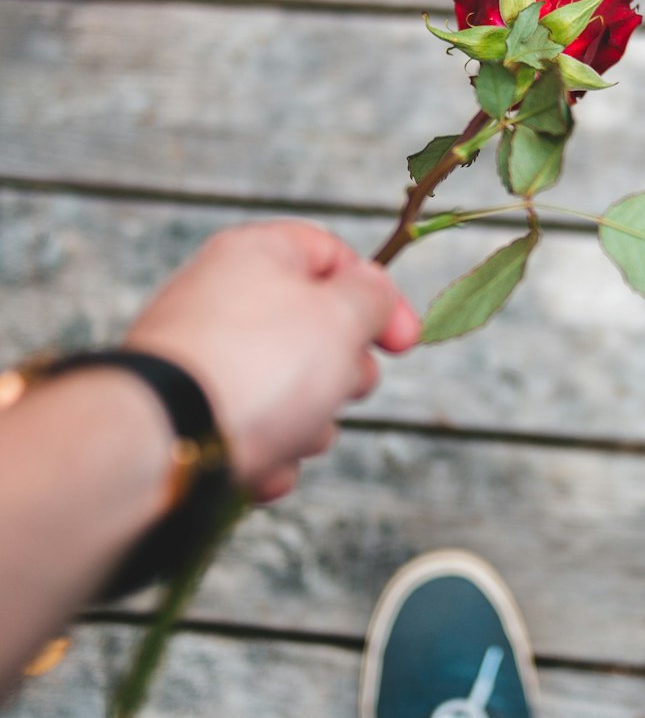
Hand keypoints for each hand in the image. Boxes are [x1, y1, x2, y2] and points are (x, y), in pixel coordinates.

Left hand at [125, 221, 419, 500]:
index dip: (378, 295)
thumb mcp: (342, 314)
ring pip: (290, 391)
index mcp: (256, 255)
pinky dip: (267, 452)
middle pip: (314, 330)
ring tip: (290, 431)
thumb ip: (371, 296)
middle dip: (342, 371)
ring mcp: (204, 360)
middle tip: (341, 385)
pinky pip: (254, 432)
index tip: (404, 342)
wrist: (167, 442)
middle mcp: (223, 300)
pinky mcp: (193, 415)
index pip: (332, 255)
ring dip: (308, 423)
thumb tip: (372, 292)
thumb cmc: (255, 368)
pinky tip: (260, 463)